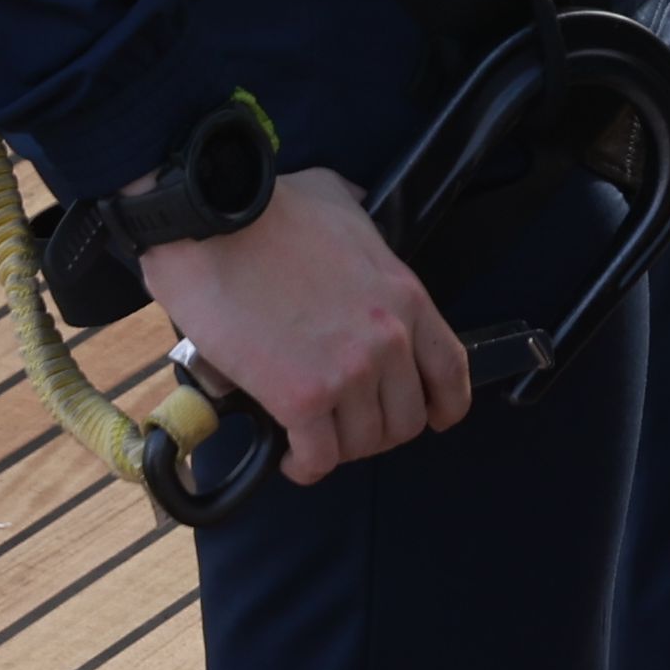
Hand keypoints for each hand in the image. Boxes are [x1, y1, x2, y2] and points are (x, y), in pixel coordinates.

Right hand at [138, 166, 469, 486]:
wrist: (217, 225)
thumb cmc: (273, 210)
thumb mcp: (343, 204)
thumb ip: (363, 230)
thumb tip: (360, 228)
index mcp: (406, 295)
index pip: (452, 369)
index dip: (445, 404)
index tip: (433, 416)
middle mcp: (388, 339)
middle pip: (407, 420)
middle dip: (376, 429)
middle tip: (344, 421)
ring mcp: (349, 370)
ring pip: (363, 444)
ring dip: (338, 447)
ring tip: (312, 433)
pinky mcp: (301, 398)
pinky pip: (318, 459)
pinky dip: (305, 465)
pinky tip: (288, 452)